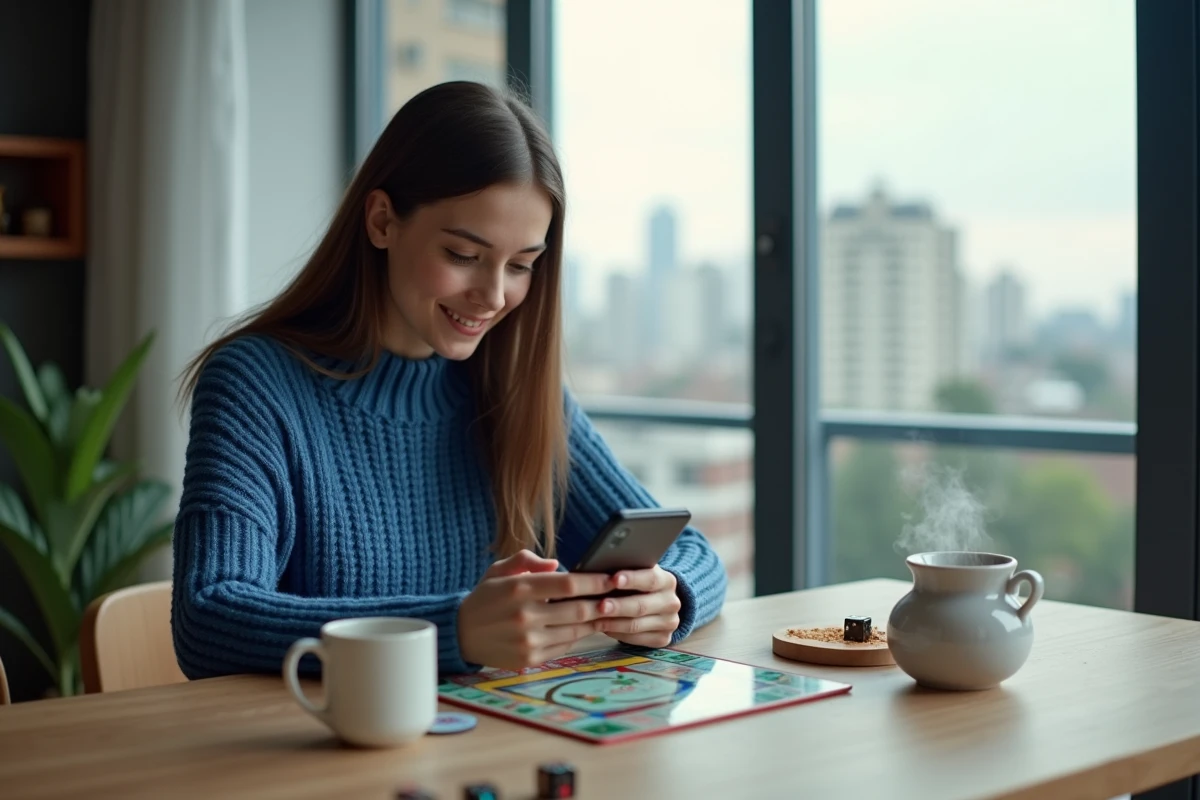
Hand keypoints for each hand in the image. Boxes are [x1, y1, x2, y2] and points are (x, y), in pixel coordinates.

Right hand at [457, 550, 614, 669]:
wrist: (460, 634)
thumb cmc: (485, 598)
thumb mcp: (498, 570)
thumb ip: (526, 561)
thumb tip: (557, 564)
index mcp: (519, 588)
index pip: (568, 584)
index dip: (595, 581)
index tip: (612, 578)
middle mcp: (525, 615)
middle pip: (578, 610)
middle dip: (602, 603)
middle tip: (617, 597)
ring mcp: (528, 641)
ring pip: (575, 631)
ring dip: (594, 621)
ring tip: (606, 611)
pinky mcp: (529, 660)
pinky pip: (563, 646)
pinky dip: (576, 636)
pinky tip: (582, 627)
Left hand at [593, 566, 681, 647]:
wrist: (656, 604)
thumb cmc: (637, 584)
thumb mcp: (637, 572)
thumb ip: (626, 569)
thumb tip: (601, 567)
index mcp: (667, 581)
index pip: (651, 579)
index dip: (631, 579)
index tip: (613, 579)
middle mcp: (672, 603)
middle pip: (641, 606)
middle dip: (618, 606)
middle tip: (600, 606)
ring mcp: (669, 623)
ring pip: (636, 625)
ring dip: (612, 623)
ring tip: (595, 619)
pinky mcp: (662, 639)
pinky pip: (636, 639)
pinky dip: (617, 633)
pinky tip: (604, 628)